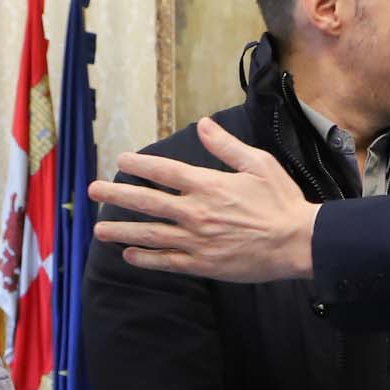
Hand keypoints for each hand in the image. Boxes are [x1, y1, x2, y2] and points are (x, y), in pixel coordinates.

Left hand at [91, 120, 317, 282]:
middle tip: (92, 192)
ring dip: (121, 231)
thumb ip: (226, 146)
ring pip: (150, 235)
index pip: (163, 171)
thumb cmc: (281, 201)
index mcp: (208, 185)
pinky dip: (145, 259)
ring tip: (99, 230)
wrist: (298, 243)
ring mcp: (196, 241)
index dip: (139, 165)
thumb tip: (203, 125)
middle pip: (147, 202)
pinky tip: (129, 255)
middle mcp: (196, 212)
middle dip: (116, 196)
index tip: (121, 161)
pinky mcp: (203, 264)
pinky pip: (167, 262)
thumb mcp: (258, 164)